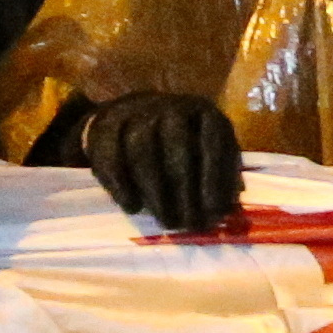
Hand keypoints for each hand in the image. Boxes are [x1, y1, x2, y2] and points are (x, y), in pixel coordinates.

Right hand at [87, 91, 244, 229]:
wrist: (129, 113)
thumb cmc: (180, 139)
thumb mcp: (207, 147)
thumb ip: (222, 173)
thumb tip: (228, 208)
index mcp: (203, 112)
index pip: (212, 142)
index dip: (214, 177)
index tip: (214, 211)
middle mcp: (170, 108)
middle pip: (178, 147)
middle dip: (185, 190)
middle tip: (189, 224)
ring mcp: (135, 115)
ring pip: (143, 151)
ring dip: (156, 191)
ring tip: (166, 221)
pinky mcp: (104, 128)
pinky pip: (111, 157)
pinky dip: (121, 185)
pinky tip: (133, 207)